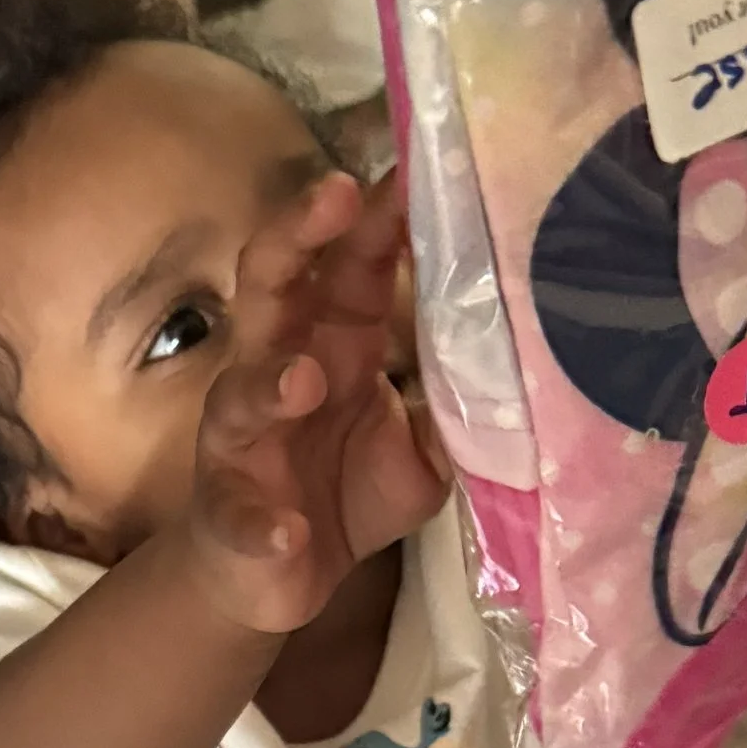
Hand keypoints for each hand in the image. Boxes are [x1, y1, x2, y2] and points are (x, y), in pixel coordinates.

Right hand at [189, 170, 447, 631]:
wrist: (276, 577)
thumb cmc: (346, 491)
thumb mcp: (422, 450)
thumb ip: (458, 408)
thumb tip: (518, 371)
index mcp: (330, 343)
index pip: (346, 264)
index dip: (372, 218)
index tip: (410, 170)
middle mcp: (274, 370)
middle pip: (270, 285)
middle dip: (297, 237)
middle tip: (335, 196)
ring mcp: (241, 441)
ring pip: (241, 394)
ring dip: (270, 385)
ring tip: (304, 381)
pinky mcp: (228, 514)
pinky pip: (240, 515)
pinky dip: (262, 524)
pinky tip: (287, 532)